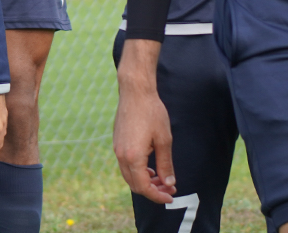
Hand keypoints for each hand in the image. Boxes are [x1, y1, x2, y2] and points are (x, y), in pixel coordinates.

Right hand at [113, 40, 174, 203]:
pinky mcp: (117, 142)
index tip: (170, 195)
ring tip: (160, 177)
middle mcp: (121, 156)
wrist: (135, 91)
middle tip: (168, 188)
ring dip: (144, 181)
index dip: (158, 195)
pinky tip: (149, 166)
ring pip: (129, 175)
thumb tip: (169, 182)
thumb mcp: (164, 139)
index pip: (144, 187)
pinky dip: (137, 171)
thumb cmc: (152, 112)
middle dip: (152, 190)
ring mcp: (117, 149)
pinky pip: (125, 165)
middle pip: (134, 184)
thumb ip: (166, 164)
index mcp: (133, 157)